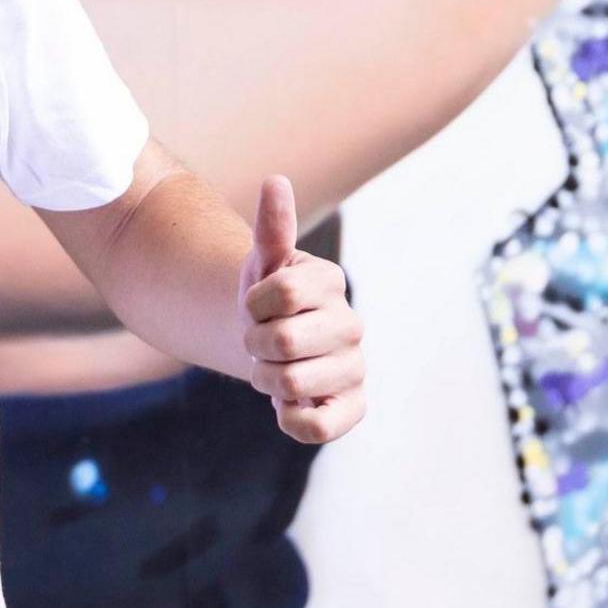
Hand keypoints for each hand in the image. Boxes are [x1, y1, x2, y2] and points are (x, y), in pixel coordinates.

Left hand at [239, 175, 362, 443]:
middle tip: (261, 341)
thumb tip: (275, 181)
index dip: (252, 304)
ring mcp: (355, 368)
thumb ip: (271, 227)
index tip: (257, 305)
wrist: (271, 343)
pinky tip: (289, 403)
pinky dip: (289, 417)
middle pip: (284, 342)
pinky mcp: (352, 408)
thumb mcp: (263, 262)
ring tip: (275, 368)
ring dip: (266, 379)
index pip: (278, 294)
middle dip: (256, 345)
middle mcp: (352, 325)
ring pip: (291, 384)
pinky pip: (314, 427)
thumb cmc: (266, 299)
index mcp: (331, 284)